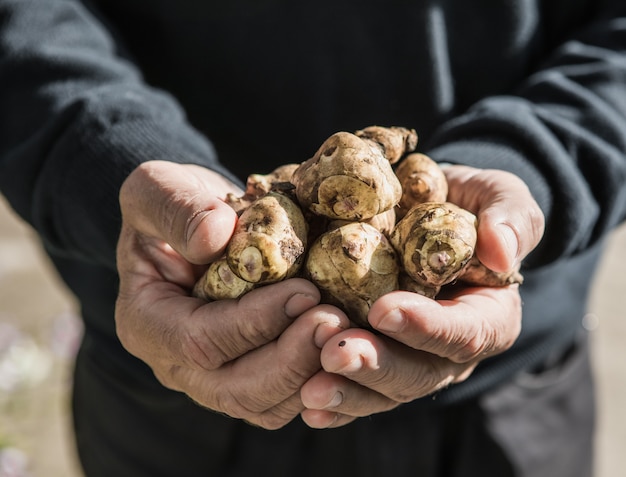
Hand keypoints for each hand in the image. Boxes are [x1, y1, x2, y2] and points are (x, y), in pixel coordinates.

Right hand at [115, 160, 348, 428]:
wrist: (197, 226)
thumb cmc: (173, 206)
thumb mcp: (157, 188)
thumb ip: (176, 208)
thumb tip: (215, 238)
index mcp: (148, 322)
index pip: (200, 339)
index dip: (256, 321)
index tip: (305, 290)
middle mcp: (177, 364)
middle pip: (235, 390)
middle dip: (291, 360)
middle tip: (336, 321)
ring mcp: (212, 377)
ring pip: (265, 405)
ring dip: (311, 374)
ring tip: (347, 331)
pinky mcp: (247, 376)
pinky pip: (283, 397)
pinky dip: (318, 377)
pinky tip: (346, 342)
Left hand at [300, 165, 544, 427]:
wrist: (428, 212)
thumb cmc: (468, 204)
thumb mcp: (500, 197)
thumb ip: (511, 219)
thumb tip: (502, 254)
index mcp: (487, 316)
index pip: (464, 332)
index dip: (425, 327)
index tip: (383, 310)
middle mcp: (449, 350)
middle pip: (419, 373)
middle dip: (376, 367)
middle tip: (335, 355)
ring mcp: (412, 360)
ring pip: (384, 392)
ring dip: (347, 392)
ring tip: (309, 390)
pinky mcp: (379, 359)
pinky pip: (359, 390)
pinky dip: (334, 404)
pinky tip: (305, 406)